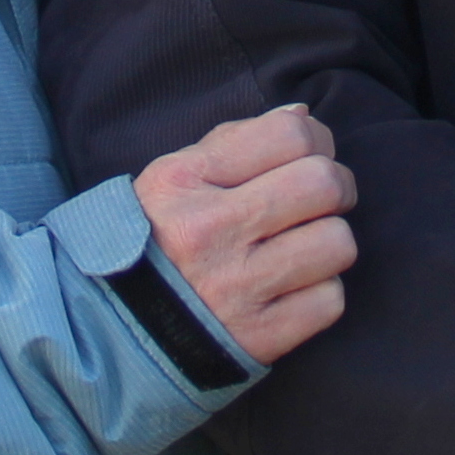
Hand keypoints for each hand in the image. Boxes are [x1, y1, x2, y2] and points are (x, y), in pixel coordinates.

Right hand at [132, 105, 357, 363]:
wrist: (117, 330)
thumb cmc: (157, 239)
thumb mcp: (173, 176)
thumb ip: (236, 140)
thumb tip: (302, 116)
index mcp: (187, 181)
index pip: (289, 136)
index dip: (316, 139)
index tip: (311, 154)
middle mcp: (212, 232)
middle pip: (323, 184)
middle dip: (335, 186)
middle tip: (320, 198)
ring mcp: (236, 288)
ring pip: (337, 243)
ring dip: (328, 241)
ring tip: (304, 245)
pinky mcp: (259, 338)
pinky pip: (330, 301)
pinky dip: (320, 292)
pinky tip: (293, 287)